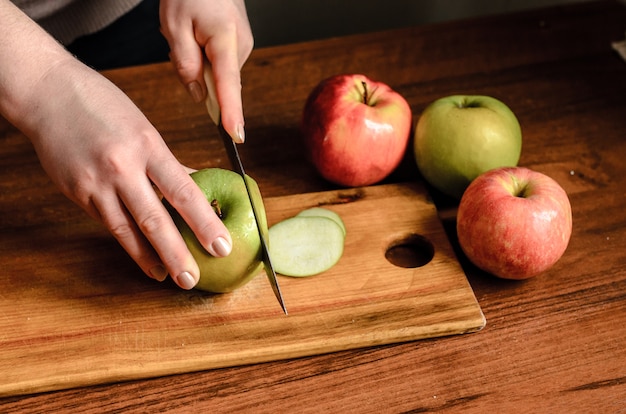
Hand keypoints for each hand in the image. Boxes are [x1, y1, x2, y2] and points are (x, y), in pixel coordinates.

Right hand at [24, 59, 232, 289]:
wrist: (49, 94)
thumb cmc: (104, 107)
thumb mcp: (146, 129)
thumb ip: (169, 164)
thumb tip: (199, 185)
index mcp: (148, 146)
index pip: (183, 191)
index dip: (204, 223)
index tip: (221, 246)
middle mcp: (122, 167)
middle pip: (154, 219)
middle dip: (176, 253)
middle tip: (192, 279)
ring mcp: (95, 183)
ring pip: (125, 230)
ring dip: (148, 258)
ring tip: (167, 276)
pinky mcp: (76, 193)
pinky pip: (107, 221)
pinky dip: (126, 240)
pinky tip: (141, 253)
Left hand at [160, 0, 253, 142]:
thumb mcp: (174, 26)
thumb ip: (185, 64)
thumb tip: (198, 95)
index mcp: (225, 39)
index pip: (229, 85)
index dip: (231, 112)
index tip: (236, 136)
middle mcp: (241, 46)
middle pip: (218, 82)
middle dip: (195, 74)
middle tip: (178, 44)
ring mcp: (243, 45)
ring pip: (216, 74)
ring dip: (197, 63)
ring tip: (188, 33)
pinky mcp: (239, 45)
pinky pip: (219, 64)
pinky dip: (204, 57)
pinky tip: (196, 35)